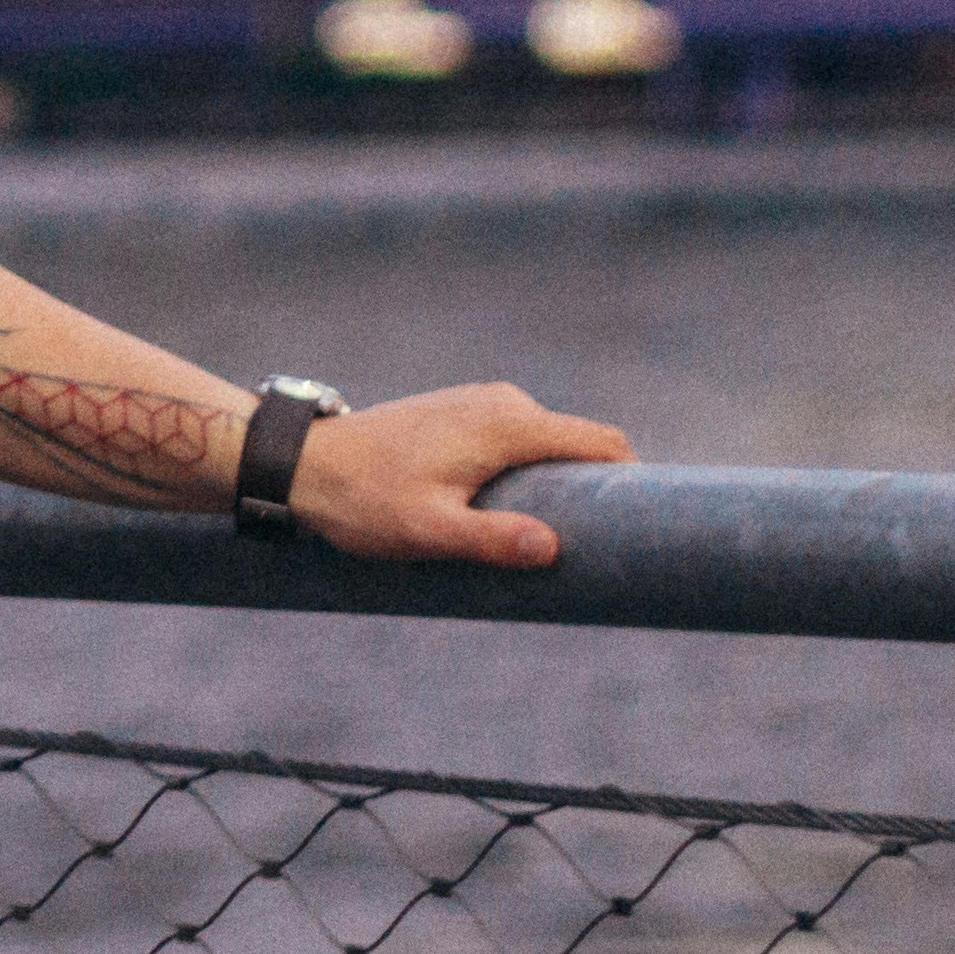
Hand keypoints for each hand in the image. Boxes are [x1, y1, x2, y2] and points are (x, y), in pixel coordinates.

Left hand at [287, 382, 634, 567]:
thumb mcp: (427, 531)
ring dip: (560, 486)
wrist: (301, 463)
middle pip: (581, 445)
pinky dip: (532, 475)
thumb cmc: (362, 500)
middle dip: (599, 492)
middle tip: (604, 550)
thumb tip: (553, 547)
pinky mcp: (463, 415)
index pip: (602, 442)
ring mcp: (481, 404)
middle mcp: (502, 403)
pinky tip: (515, 516)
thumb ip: (490, 539)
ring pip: (549, 445)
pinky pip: (520, 442)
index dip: (637, 482)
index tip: (653, 527)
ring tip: (556, 541)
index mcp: (506, 425)